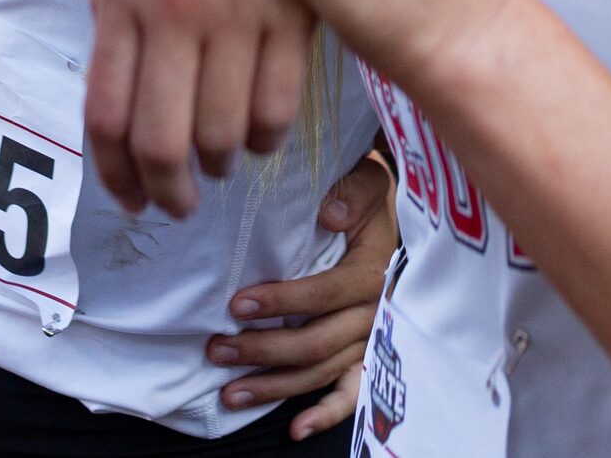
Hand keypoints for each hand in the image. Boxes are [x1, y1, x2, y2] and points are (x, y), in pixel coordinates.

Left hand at [85, 0, 315, 217]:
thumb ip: (117, 29)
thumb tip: (115, 117)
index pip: (107, 116)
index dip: (115, 174)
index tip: (129, 197)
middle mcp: (174, 12)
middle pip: (161, 141)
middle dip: (166, 191)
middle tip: (176, 202)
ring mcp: (235, 14)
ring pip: (222, 134)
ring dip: (217, 165)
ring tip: (218, 162)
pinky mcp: (290, 12)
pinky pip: (276, 108)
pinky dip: (263, 138)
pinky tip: (256, 133)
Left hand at [208, 155, 395, 438]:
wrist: (393, 215)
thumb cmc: (369, 198)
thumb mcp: (367, 180)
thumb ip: (352, 193)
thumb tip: (329, 214)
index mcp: (371, 272)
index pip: (323, 294)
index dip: (281, 301)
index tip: (237, 304)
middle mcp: (373, 313)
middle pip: (316, 343)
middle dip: (263, 350)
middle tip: (217, 350)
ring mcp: (370, 340)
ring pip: (321, 372)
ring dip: (275, 385)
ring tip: (230, 392)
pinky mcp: (367, 356)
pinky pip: (351, 393)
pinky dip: (326, 414)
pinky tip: (296, 430)